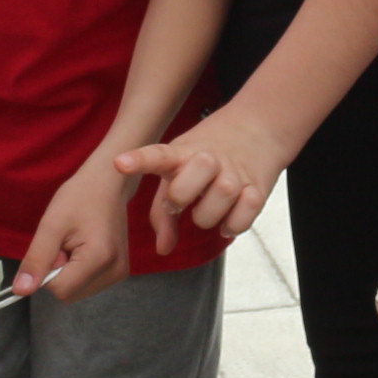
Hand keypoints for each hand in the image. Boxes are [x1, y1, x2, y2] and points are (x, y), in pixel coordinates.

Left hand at [18, 160, 134, 302]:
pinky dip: (78, 271)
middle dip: (59, 272)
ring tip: (75, 243)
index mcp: (100, 259)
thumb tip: (20, 292)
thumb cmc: (80, 196)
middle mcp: (115, 272)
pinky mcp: (119, 272)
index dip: (49, 270)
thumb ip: (36, 260)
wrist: (109, 182)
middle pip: (69, 294)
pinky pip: (87, 285)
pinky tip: (84, 248)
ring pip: (77, 291)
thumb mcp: (51, 224)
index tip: (56, 244)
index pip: (60, 290)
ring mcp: (120, 274)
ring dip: (68, 272)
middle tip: (65, 242)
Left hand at [117, 102, 286, 247]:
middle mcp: (208, 159)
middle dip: (180, 200)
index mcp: (182, 152)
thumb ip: (164, 211)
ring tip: (210, 206)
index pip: (158, 156)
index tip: (119, 163)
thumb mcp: (180, 169)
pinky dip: (233, 225)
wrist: (257, 127)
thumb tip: (163, 249)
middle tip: (186, 200)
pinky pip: (241, 219)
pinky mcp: (258, 187)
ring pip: (214, 207)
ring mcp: (234, 172)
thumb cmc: (208, 155)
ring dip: (208, 216)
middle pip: (184, 189)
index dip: (138, 160)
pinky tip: (230, 216)